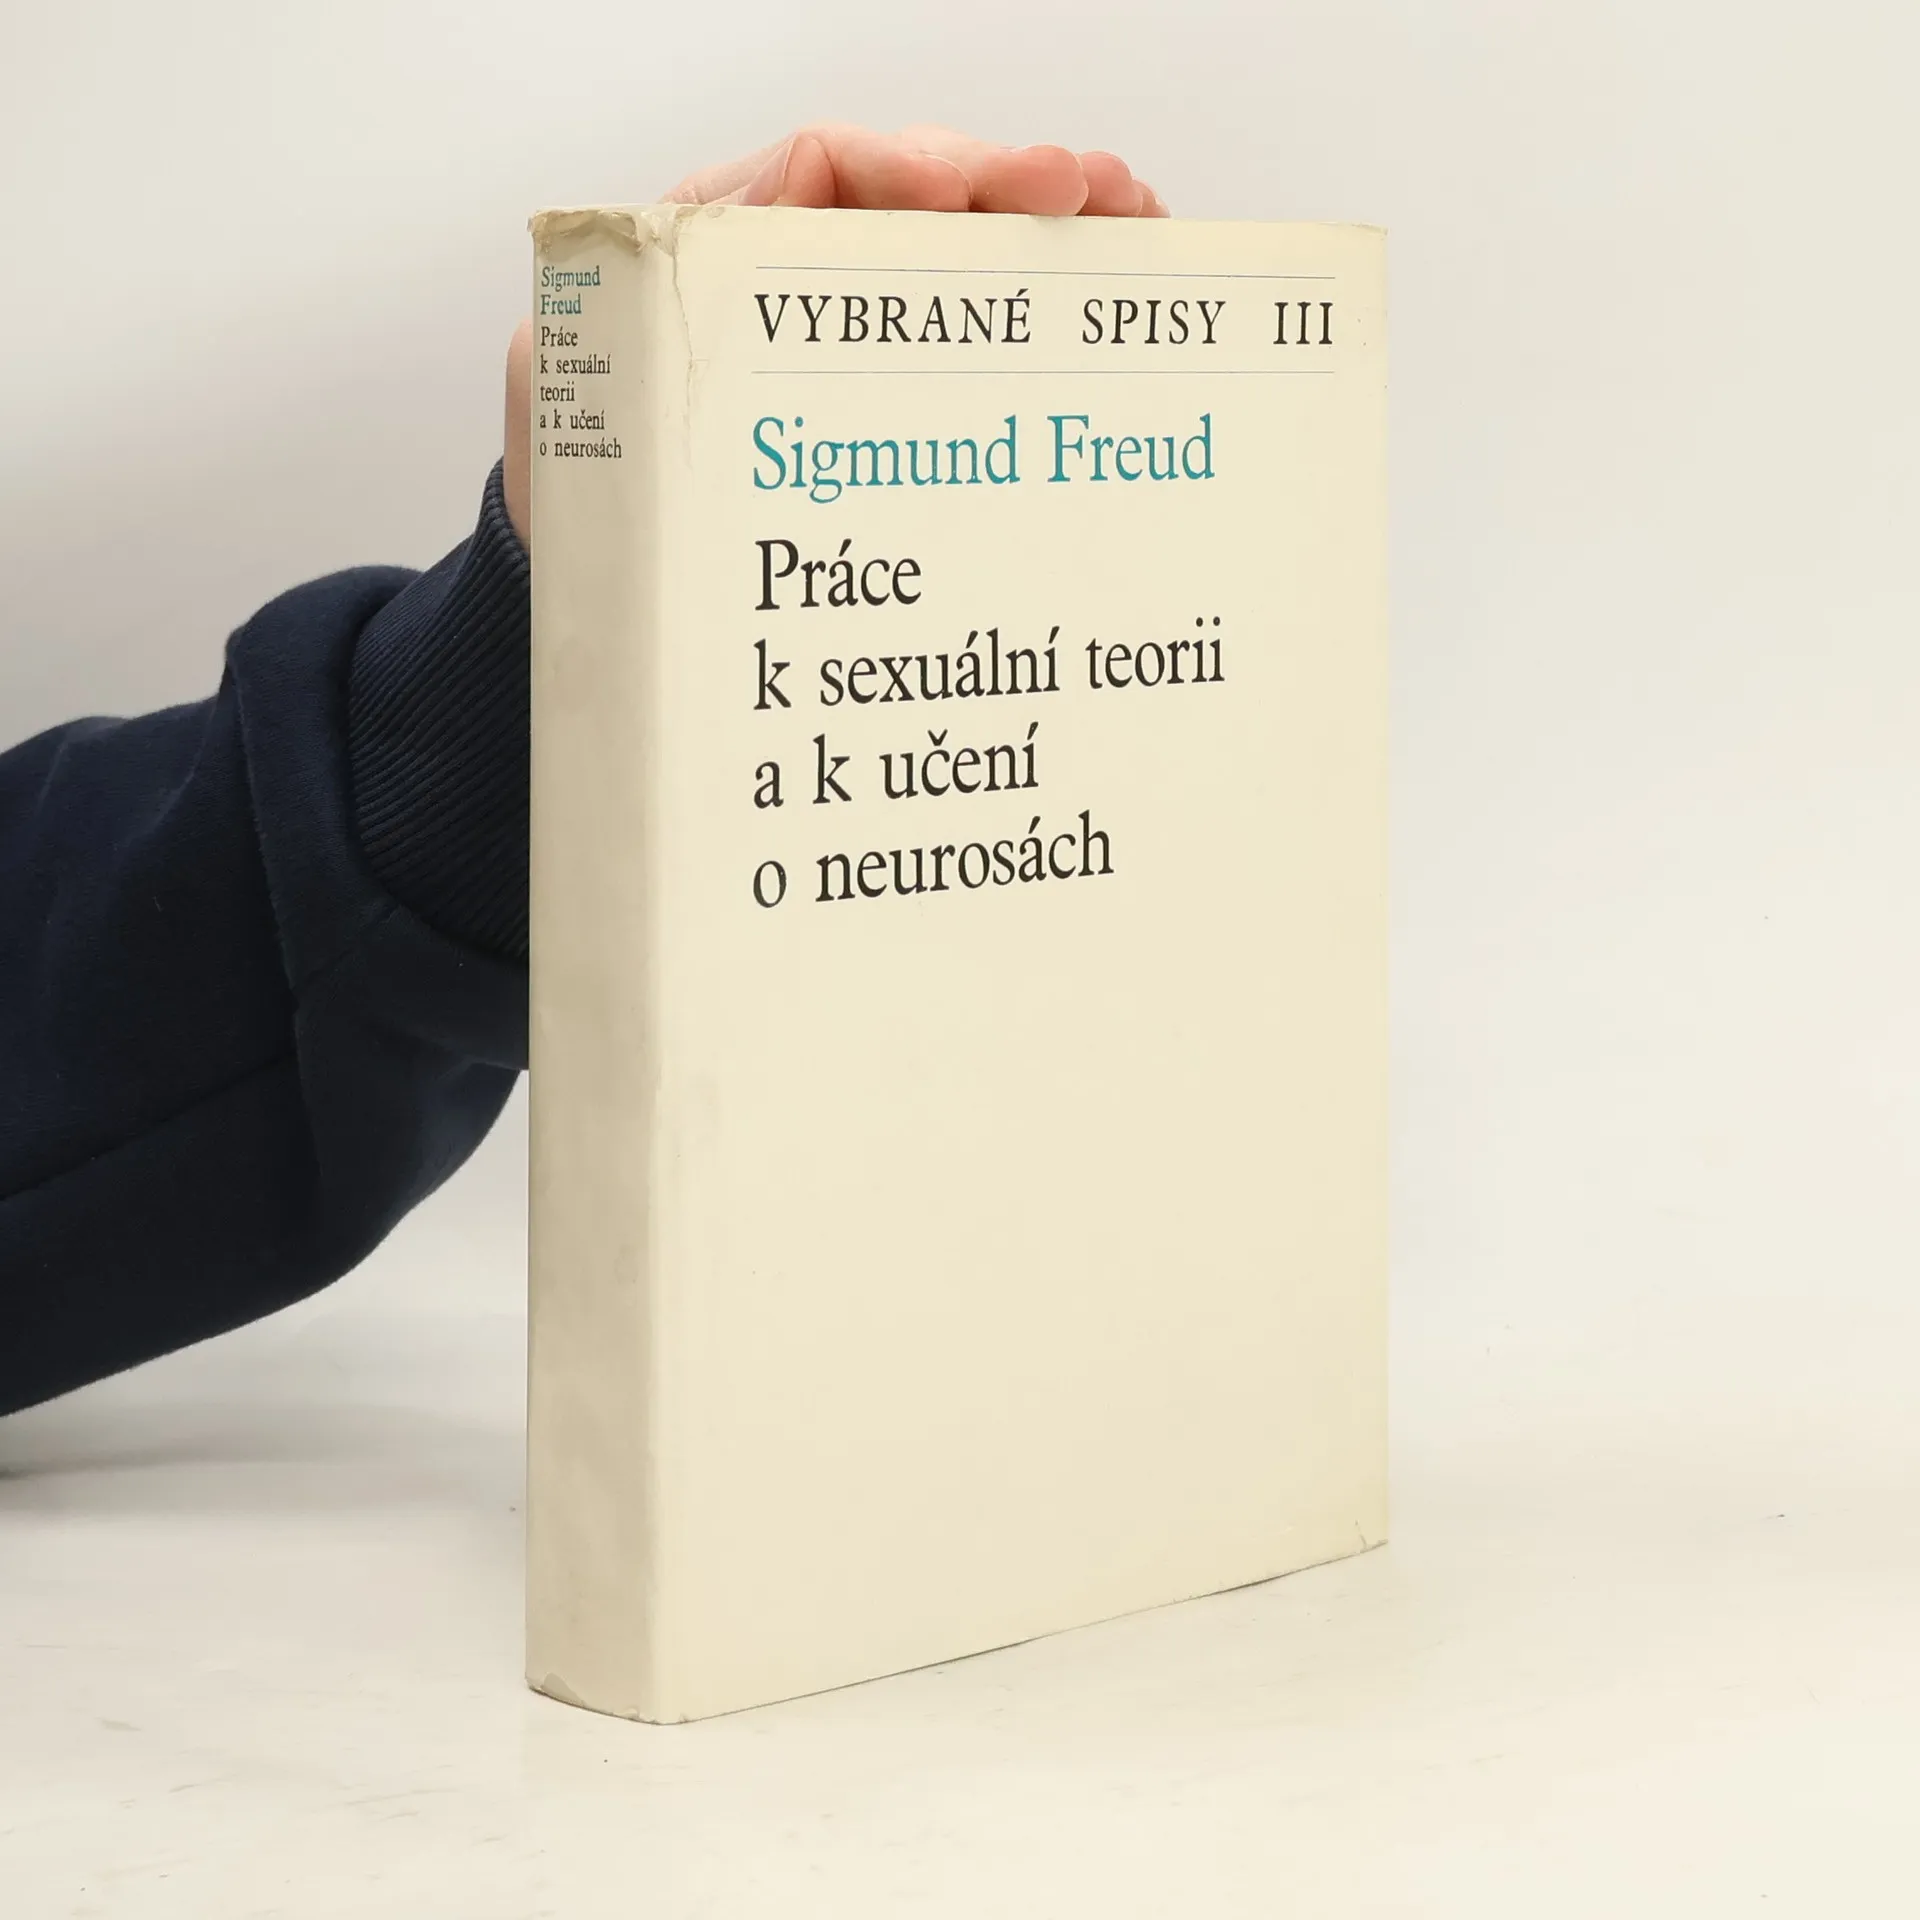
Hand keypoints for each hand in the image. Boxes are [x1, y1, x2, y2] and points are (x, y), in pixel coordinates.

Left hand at [502, 125, 1168, 540]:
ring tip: (1132, 221)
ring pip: (954, 260)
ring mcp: (842, 348)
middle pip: (910, 201)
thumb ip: (631, 321)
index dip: (903, 164)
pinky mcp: (884, 409)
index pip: (815, 171)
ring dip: (1044, 230)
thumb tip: (734, 240)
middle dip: (1004, 180)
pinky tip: (1102, 293)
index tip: (965, 190)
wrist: (614, 629)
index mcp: (703, 262)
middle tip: (1090, 192)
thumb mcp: (571, 411)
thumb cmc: (587, 522)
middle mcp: (782, 286)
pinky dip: (1036, 308)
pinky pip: (966, 341)